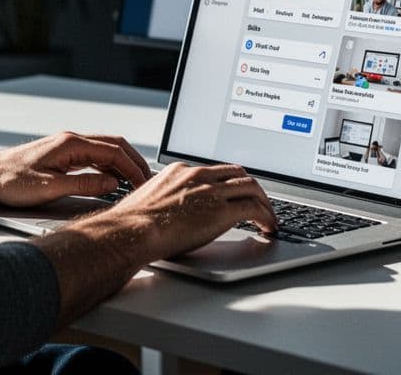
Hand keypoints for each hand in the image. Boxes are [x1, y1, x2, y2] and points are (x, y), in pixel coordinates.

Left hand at [0, 131, 150, 206]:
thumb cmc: (11, 181)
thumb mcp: (49, 188)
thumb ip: (83, 185)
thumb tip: (111, 184)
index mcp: (71, 144)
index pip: (114, 151)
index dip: (132, 168)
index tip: (144, 183)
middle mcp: (71, 141)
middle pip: (114, 145)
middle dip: (134, 162)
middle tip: (148, 180)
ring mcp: (66, 147)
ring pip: (104, 151)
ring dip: (122, 165)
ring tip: (135, 182)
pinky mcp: (61, 156)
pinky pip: (93, 158)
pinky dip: (108, 168)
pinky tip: (111, 181)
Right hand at [33, 161, 276, 326]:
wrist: (131, 230)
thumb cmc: (133, 225)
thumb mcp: (150, 202)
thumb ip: (166, 201)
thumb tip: (169, 215)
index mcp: (181, 171)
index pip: (215, 170)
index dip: (230, 182)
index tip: (236, 192)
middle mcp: (198, 175)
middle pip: (238, 173)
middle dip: (253, 187)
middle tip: (260, 203)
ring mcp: (211, 190)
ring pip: (251, 187)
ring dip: (264, 203)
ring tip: (269, 218)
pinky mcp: (221, 209)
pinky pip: (254, 208)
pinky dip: (266, 217)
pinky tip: (268, 228)